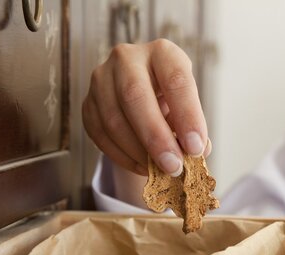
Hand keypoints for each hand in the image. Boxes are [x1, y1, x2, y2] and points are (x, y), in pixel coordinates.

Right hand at [82, 39, 210, 176]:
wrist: (143, 95)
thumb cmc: (172, 101)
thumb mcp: (188, 106)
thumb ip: (193, 128)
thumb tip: (197, 153)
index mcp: (162, 53)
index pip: (176, 80)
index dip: (187, 116)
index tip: (196, 148)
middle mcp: (127, 58)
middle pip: (135, 96)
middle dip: (156, 137)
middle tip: (173, 166)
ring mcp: (101, 78)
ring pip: (113, 119)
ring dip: (138, 152)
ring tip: (159, 171)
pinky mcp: (88, 103)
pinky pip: (100, 135)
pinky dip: (122, 156)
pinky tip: (142, 167)